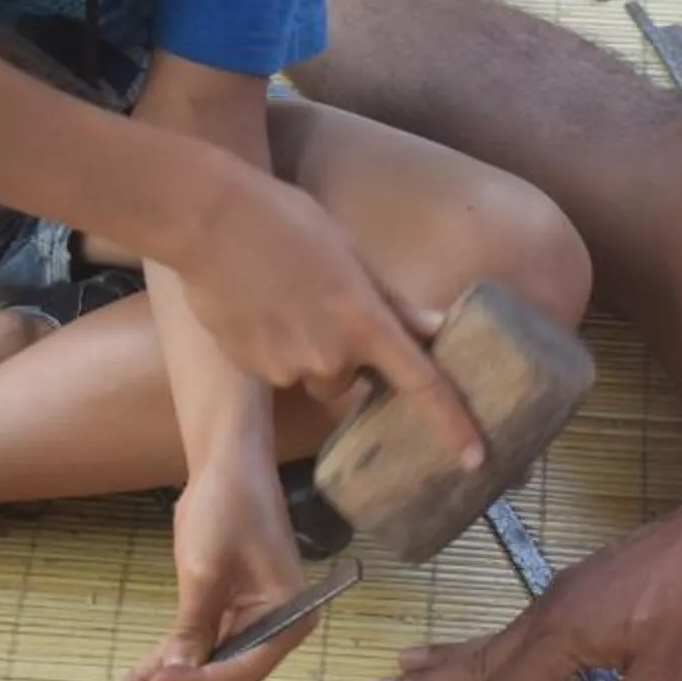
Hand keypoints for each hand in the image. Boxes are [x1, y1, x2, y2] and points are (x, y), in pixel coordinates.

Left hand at [107, 462, 311, 680]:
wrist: (226, 463)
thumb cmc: (227, 506)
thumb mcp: (205, 569)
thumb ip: (191, 629)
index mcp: (288, 619)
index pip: (240, 668)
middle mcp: (273, 631)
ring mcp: (246, 627)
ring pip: (199, 675)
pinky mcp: (220, 617)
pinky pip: (188, 653)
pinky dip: (157, 671)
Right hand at [169, 161, 484, 467]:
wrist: (207, 222)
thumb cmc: (287, 223)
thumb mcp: (352, 256)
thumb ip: (394, 303)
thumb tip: (437, 330)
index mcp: (365, 323)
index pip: (423, 385)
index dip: (453, 425)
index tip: (474, 458)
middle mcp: (329, 356)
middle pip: (349, 380)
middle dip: (344, 357)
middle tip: (322, 309)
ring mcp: (286, 368)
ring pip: (309, 376)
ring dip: (306, 352)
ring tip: (281, 301)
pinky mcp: (250, 369)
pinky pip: (275, 371)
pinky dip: (272, 348)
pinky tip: (255, 309)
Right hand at [380, 482, 681, 680]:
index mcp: (564, 638)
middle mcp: (554, 609)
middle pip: (481, 657)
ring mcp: (571, 588)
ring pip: (500, 633)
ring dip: (454, 654)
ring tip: (412, 662)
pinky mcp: (593, 578)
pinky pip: (524, 619)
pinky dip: (493, 638)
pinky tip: (500, 644)